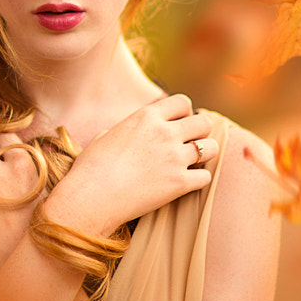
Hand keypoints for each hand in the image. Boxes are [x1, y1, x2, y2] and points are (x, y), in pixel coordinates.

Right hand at [44, 94, 217, 237]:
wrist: (90, 198)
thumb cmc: (91, 169)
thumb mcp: (105, 136)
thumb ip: (126, 128)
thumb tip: (127, 132)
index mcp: (146, 116)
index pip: (183, 101)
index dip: (184, 112)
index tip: (178, 124)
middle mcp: (164, 133)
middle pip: (204, 122)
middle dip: (199, 132)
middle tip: (188, 144)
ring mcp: (174, 158)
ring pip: (211, 148)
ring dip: (204, 155)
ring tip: (191, 163)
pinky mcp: (179, 184)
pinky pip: (205, 177)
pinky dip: (198, 180)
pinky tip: (186, 182)